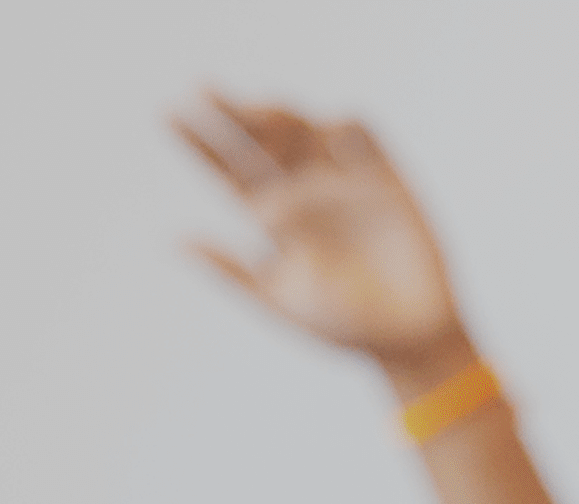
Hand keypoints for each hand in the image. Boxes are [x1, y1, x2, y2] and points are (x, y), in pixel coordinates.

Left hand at [178, 92, 470, 382]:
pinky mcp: (387, 179)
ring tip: (259, 110)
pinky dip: (346, 126)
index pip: (228, 172)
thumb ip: (231, 272)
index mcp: (275, 219)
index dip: (200, 145)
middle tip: (204, 89)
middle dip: (233, 114)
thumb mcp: (279, 301)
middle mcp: (305, 191)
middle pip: (261, 140)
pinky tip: (329, 129)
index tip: (167, 116)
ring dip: (279, 114)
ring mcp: (345, 181)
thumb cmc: (344, 328)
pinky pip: (363, 137)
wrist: (411, 339)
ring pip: (305, 129)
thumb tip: (176, 241)